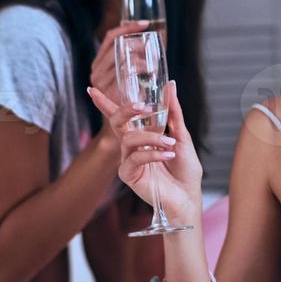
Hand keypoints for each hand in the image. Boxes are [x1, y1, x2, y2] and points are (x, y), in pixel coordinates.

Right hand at [87, 80, 203, 221]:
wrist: (188, 195)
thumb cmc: (185, 169)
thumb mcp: (182, 136)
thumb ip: (173, 112)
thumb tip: (171, 85)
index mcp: (143, 135)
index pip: (121, 117)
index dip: (105, 104)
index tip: (92, 89)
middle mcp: (132, 146)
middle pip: (117, 123)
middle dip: (125, 111)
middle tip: (141, 106)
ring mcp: (129, 160)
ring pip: (129, 139)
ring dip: (151, 137)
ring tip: (170, 142)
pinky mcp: (129, 175)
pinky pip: (134, 158)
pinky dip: (152, 153)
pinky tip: (167, 154)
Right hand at [89, 21, 151, 94]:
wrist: (121, 127)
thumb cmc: (127, 100)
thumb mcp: (127, 78)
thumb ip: (132, 62)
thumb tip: (147, 41)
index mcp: (98, 63)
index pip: (110, 37)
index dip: (127, 28)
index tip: (145, 23)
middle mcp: (96, 71)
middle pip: (116, 46)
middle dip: (136, 42)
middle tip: (152, 43)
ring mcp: (101, 82)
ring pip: (122, 60)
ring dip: (140, 57)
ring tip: (153, 59)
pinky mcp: (109, 92)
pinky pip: (126, 74)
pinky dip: (139, 69)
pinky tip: (150, 70)